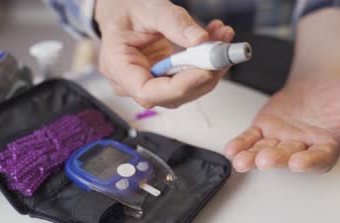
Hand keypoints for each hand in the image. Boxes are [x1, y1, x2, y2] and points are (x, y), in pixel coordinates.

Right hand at [94, 0, 233, 108]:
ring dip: (209, 69)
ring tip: (222, 38)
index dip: (180, 87)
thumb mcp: (149, 8)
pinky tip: (215, 42)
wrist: (122, 12)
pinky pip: (187, 80)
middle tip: (222, 50)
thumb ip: (174, 23)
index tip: (206, 70)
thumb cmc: (127, 11)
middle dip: (202, 76)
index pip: (148, 92)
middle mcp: (130, 83)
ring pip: (184, 91)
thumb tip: (200, 40)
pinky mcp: (162, 82)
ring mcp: (148, 85)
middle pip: (171, 95)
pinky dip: (205, 64)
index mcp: (118, 67)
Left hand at [224, 77, 339, 172]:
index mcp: (326, 145)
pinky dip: (240, 144)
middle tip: (263, 160)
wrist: (318, 83)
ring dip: (251, 156)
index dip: (308, 161)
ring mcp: (280, 139)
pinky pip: (250, 139)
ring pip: (265, 150)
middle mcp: (301, 147)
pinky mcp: (263, 130)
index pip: (317, 158)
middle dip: (275, 158)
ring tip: (240, 160)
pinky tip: (231, 149)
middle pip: (287, 155)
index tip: (297, 162)